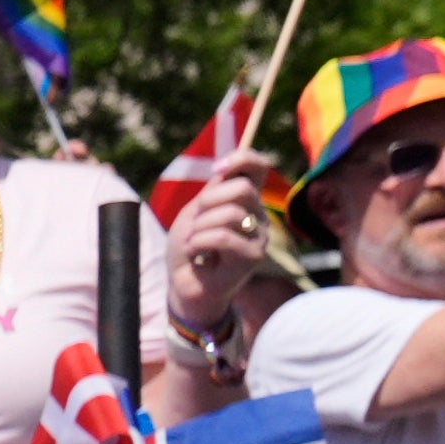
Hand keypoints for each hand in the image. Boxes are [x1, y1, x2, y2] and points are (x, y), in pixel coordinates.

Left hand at [163, 151, 282, 326]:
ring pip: (230, 213)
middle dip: (208, 201)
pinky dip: (199, 243)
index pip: (259, 166)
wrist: (185, 284)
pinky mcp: (255, 256)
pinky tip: (196, 254)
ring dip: (199, 228)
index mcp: (245, 199)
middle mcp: (258, 213)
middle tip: (195, 223)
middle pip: (242, 188)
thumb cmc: (190, 247)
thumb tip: (227, 171)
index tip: (216, 170)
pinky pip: (223, 237)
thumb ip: (214, 191)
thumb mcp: (195, 212)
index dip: (241, 159)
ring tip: (194, 243)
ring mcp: (260, 235)